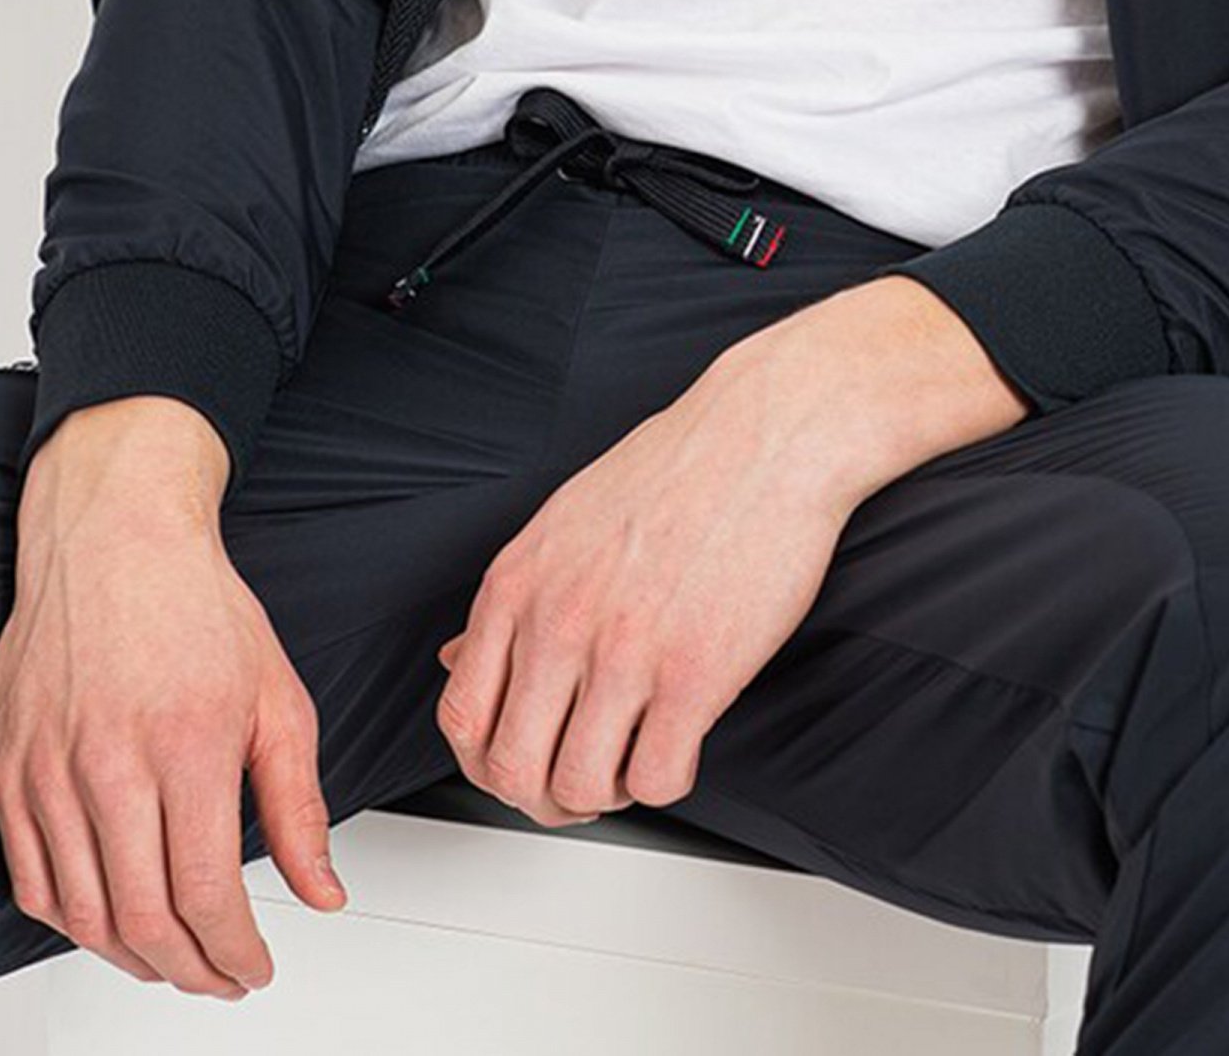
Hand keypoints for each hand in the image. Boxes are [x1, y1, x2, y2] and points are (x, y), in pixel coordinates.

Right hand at [0, 479, 346, 997]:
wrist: (115, 536)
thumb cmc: (197, 606)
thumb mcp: (278, 697)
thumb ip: (297, 803)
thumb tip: (323, 892)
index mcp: (187, 743)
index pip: (206, 893)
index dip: (234, 951)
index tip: (256, 966)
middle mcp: (110, 763)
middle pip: (143, 919)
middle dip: (190, 971)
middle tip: (221, 978)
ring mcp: (50, 770)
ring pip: (83, 913)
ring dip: (133, 958)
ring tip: (174, 960)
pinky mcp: (10, 770)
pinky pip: (32, 881)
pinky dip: (73, 922)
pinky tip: (111, 923)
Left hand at [431, 348, 861, 826]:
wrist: (770, 432)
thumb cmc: (680, 468)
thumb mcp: (565, 520)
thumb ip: (514, 598)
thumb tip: (458, 659)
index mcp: (519, 582)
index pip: (462, 717)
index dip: (489, 762)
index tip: (526, 760)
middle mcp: (560, 620)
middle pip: (511, 769)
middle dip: (545, 796)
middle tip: (581, 780)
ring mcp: (624, 652)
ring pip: (579, 787)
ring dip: (607, 794)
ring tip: (634, 759)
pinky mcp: (695, 674)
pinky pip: (657, 779)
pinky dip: (666, 780)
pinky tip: (681, 742)